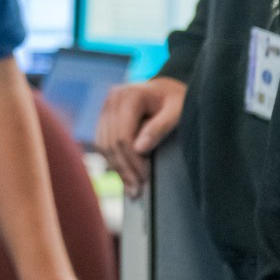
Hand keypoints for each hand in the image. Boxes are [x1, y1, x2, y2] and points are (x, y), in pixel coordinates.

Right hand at [94, 76, 185, 197]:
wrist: (169, 89)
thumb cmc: (177, 100)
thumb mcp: (177, 112)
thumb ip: (159, 128)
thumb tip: (139, 149)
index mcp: (130, 95)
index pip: (123, 136)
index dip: (132, 161)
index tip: (145, 178)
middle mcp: (113, 98)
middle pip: (110, 142)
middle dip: (124, 169)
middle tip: (137, 190)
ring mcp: (106, 106)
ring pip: (103, 144)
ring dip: (116, 167)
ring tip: (131, 186)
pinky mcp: (104, 116)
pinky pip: (102, 142)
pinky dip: (112, 160)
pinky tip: (125, 173)